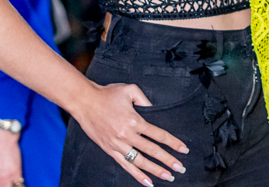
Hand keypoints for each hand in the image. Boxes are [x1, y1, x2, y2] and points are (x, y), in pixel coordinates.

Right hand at [72, 82, 188, 185]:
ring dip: (155, 170)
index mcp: (134, 120)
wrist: (85, 102)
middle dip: (168, 160)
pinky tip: (147, 181)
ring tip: (168, 176)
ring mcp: (118, 145)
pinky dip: (137, 175)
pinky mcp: (110, 150)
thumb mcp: (130, 90)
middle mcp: (127, 135)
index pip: (159, 135)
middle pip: (152, 151)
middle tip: (180, 168)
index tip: (184, 149)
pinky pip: (125, 165)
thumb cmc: (108, 94)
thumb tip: (155, 109)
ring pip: (140, 161)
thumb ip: (145, 100)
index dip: (173, 143)